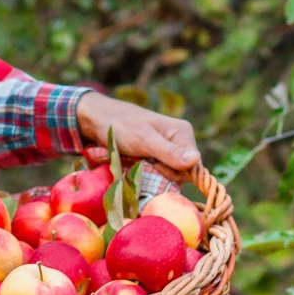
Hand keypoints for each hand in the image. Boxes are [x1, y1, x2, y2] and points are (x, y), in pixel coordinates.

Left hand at [75, 91, 200, 171]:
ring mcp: (167, 150)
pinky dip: (147, 172)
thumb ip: (169, 152)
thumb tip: (195, 160)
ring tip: (138, 161)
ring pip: (169, 175)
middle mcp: (179, 142)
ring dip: (153, 173)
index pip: (193, 166)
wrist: (98, 119)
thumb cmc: (121, 125)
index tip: (155, 165)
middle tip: (143, 161)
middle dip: (162, 173)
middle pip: (182, 173)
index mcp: (183, 133)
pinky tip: (137, 163)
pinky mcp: (156, 157)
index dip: (175, 171)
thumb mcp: (144, 140)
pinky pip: (158, 173)